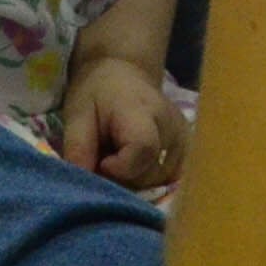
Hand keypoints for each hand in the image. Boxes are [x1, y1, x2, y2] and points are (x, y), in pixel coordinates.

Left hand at [59, 53, 189, 191]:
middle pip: (150, 173)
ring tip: (121, 158)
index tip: (101, 161)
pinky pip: (169, 181)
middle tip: (106, 159)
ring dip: (135, 181)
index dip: (119, 167)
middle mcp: (172, 126)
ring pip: (159, 182)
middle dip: (122, 178)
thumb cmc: (97, 95)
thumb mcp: (77, 115)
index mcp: (143, 110)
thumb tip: (83, 189)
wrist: (124, 76)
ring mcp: (183, 140)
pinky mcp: (188, 152)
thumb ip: (78, 149)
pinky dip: (149, 181)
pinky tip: (137, 165)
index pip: (143, 149)